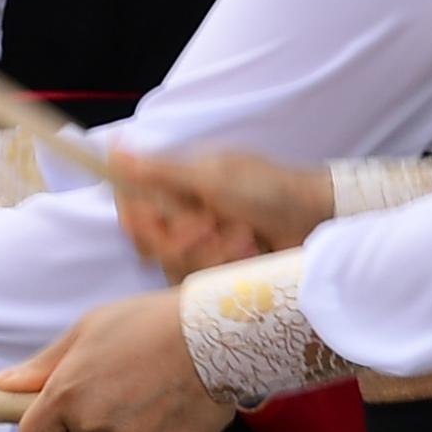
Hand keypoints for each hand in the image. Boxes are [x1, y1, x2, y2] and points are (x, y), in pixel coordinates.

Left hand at [0, 291, 238, 431]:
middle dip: (89, 427)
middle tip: (118, 388)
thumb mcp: (87, 330)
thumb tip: (1, 384)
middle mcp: (94, 428)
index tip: (56, 414)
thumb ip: (43, 366)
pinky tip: (172, 405)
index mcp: (67, 397)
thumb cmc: (148, 324)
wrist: (215, 336)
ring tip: (151, 389)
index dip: (44, 427)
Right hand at [107, 146, 331, 276]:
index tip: (151, 219)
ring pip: (174, 267)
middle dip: (181, 237)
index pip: (131, 207)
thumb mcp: (211, 177)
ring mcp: (202, 249)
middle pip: (148, 243)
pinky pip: (200, 284)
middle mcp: (183, 219)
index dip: (135, 218)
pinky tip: (250, 254)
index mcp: (177, 190)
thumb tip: (115, 148)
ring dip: (211, 251)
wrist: (316, 221)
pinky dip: (226, 267)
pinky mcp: (218, 275)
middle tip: (211, 222)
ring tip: (244, 236)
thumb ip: (159, 172)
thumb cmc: (268, 189)